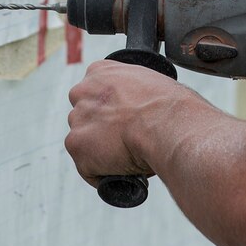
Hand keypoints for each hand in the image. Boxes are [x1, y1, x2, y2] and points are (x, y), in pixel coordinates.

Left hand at [65, 59, 194, 186]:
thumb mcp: (151, 83)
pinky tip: (123, 169)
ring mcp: (78, 119)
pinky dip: (102, 173)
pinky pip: (87, 167)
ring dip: (100, 151)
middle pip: (85, 116)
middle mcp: (83, 91)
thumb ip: (133, 90)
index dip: (111, 109)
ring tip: (128, 155)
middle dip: (100, 129)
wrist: (168, 126)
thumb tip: (138, 107)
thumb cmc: (169, 107)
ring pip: (84, 142)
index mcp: (100, 72)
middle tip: (124, 139)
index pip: (95, 92)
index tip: (123, 119)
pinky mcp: (76, 145)